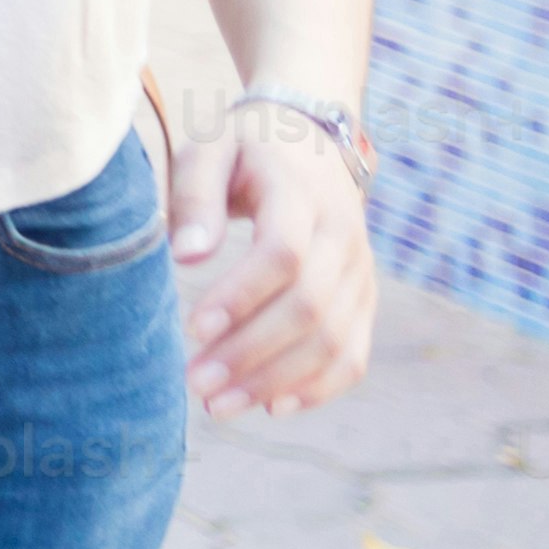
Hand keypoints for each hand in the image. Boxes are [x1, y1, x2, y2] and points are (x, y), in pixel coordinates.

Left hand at [175, 105, 377, 416]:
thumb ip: (194, 195)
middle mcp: (343, 237)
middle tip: (196, 384)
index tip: (192, 328)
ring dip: (277, 380)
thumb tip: (184, 255)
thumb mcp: (209, 149)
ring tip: (219, 406)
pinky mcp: (364, 299)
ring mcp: (361, 272)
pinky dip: (321, 387)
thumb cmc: (243, 147)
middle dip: (251, 354)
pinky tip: (273, 407)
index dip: (241, 296)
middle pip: (309, 308)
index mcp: (302, 194)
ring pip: (333, 340)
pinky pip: (355, 353)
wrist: (310, 141)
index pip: (283, 254)